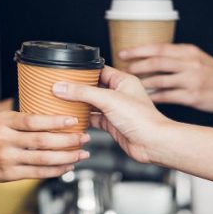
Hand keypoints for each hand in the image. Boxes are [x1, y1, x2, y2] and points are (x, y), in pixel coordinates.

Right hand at [0, 111, 89, 181]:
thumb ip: (21, 119)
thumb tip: (50, 112)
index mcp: (3, 122)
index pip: (34, 120)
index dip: (56, 121)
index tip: (73, 120)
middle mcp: (4, 140)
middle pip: (43, 141)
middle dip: (68, 140)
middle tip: (85, 137)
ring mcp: (7, 159)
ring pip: (43, 159)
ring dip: (67, 157)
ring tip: (82, 153)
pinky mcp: (9, 175)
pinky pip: (38, 173)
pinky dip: (55, 170)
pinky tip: (67, 166)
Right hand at [52, 66, 170, 163]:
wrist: (152, 144)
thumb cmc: (142, 119)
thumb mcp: (108, 100)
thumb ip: (83, 92)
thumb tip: (62, 87)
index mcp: (123, 81)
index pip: (99, 70)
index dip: (83, 71)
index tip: (66, 72)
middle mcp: (119, 93)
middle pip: (93, 87)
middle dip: (78, 88)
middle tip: (60, 87)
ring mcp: (115, 110)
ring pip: (92, 103)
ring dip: (79, 104)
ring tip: (62, 101)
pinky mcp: (112, 124)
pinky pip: (94, 119)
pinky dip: (83, 119)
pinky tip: (73, 118)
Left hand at [119, 44, 212, 112]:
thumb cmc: (209, 72)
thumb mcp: (194, 57)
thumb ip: (174, 56)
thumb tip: (145, 57)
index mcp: (188, 51)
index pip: (159, 48)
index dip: (138, 50)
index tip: (123, 53)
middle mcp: (189, 64)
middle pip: (157, 62)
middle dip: (137, 66)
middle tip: (124, 70)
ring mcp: (191, 80)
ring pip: (160, 81)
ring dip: (143, 83)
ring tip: (131, 85)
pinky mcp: (192, 96)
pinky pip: (166, 96)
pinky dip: (153, 97)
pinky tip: (144, 97)